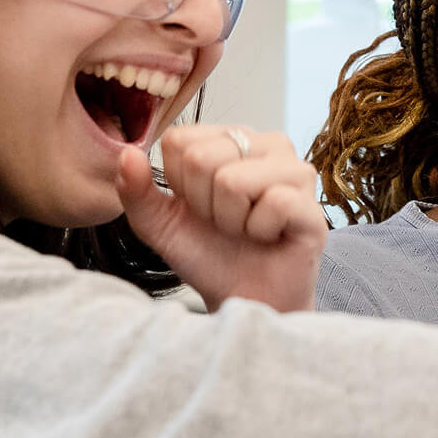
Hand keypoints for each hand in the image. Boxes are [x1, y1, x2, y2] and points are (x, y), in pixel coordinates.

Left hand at [116, 125, 327, 311]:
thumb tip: (126, 153)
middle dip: (204, 204)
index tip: (199, 207)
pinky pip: (272, 203)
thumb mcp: (160, 224)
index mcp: (229, 138)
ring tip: (246, 230)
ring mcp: (295, 171)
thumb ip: (137, 190)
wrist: (245, 299)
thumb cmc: (208, 255)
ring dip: (230, 220)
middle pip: (202, 158)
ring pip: (234, 180)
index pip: (180, 140)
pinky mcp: (312, 202)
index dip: (178, 184)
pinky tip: (269, 237)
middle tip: (225, 223)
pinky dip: (259, 231)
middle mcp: (266, 144)